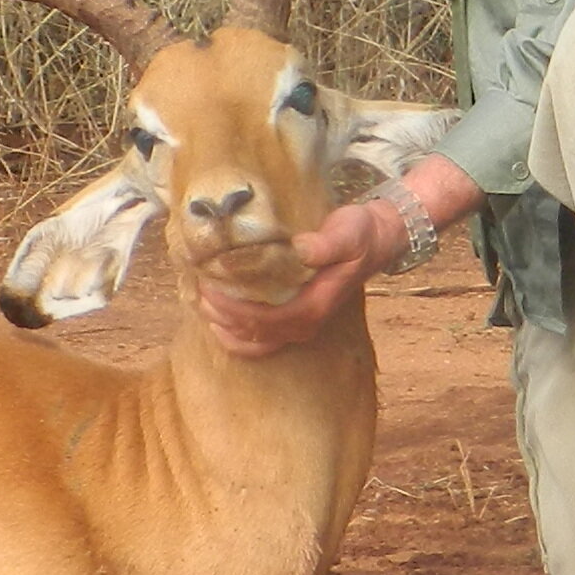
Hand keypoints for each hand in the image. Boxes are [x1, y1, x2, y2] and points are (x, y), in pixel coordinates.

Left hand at [196, 154, 476, 358]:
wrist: (377, 241)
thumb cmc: (360, 234)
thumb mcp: (348, 232)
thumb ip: (326, 243)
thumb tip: (300, 249)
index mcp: (312, 308)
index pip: (262, 320)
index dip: (231, 309)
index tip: (209, 286)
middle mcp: (305, 324)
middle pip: (252, 336)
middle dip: (220, 318)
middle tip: (197, 292)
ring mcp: (301, 326)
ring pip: (253, 343)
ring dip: (224, 329)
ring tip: (202, 305)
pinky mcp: (296, 319)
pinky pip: (260, 340)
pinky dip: (236, 335)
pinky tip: (219, 319)